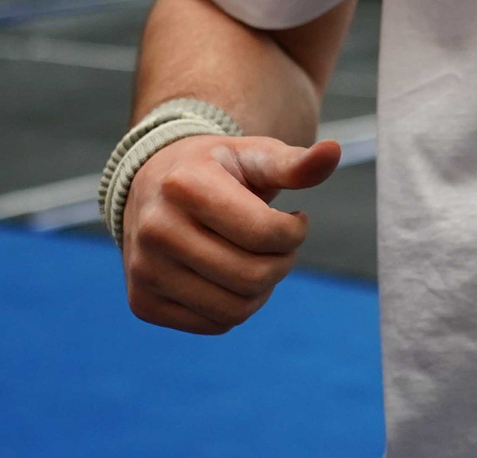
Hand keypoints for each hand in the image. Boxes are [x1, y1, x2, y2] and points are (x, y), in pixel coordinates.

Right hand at [121, 133, 340, 334]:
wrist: (153, 186)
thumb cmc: (218, 169)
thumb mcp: (255, 156)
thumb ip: (295, 163)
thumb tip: (334, 151)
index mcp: (185, 185)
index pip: (264, 233)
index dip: (295, 232)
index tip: (295, 219)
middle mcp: (156, 229)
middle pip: (252, 277)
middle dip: (283, 263)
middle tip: (281, 245)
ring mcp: (144, 270)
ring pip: (235, 310)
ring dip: (263, 289)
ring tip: (258, 260)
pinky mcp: (142, 302)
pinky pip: (213, 325)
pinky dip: (236, 306)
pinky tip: (230, 276)